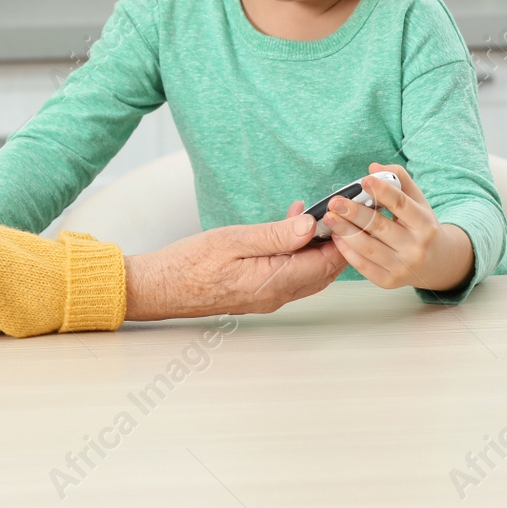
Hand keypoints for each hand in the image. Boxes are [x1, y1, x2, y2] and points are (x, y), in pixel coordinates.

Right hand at [123, 213, 346, 320]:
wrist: (160, 288)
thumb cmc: (190, 263)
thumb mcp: (233, 239)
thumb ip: (275, 235)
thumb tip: (311, 226)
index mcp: (275, 282)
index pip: (327, 263)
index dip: (341, 237)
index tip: (346, 212)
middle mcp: (277, 295)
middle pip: (324, 271)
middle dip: (335, 241)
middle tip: (336, 210)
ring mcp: (268, 297)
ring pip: (309, 273)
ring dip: (316, 246)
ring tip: (312, 214)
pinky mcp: (258, 293)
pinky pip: (291, 274)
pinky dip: (298, 253)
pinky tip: (289, 229)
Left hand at [322, 163, 473, 292]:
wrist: (437, 263)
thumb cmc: (422, 227)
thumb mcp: (417, 201)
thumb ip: (398, 179)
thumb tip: (373, 168)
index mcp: (425, 224)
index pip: (401, 205)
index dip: (382, 192)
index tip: (364, 180)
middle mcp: (416, 247)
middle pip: (380, 226)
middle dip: (354, 213)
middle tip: (335, 202)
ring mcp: (402, 267)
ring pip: (368, 247)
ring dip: (345, 231)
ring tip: (330, 217)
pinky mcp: (388, 281)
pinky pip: (363, 266)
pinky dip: (347, 251)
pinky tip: (337, 236)